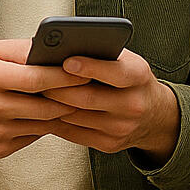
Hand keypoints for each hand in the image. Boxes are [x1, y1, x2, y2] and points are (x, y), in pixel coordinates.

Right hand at [0, 39, 90, 159]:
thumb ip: (17, 50)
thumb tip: (50, 49)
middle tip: (90, 88)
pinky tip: (52, 114)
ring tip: (77, 100)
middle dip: (71, 96)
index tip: (85, 72)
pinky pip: (33, 136)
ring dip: (62, 112)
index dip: (65, 76)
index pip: (36, 78)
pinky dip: (45, 125)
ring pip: (43, 123)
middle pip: (45, 104)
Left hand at [40, 48, 179, 161]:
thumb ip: (102, 52)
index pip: (114, 73)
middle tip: (35, 77)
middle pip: (87, 98)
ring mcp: (121, 128)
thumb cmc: (131, 80)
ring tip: (34, 91)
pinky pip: (74, 132)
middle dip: (58, 88)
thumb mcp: (126, 59)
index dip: (89, 67)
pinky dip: (56, 120)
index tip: (66, 61)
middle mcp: (133, 105)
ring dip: (52, 104)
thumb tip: (65, 44)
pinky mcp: (109, 144)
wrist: (154, 115)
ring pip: (76, 116)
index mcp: (138, 77)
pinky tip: (44, 108)